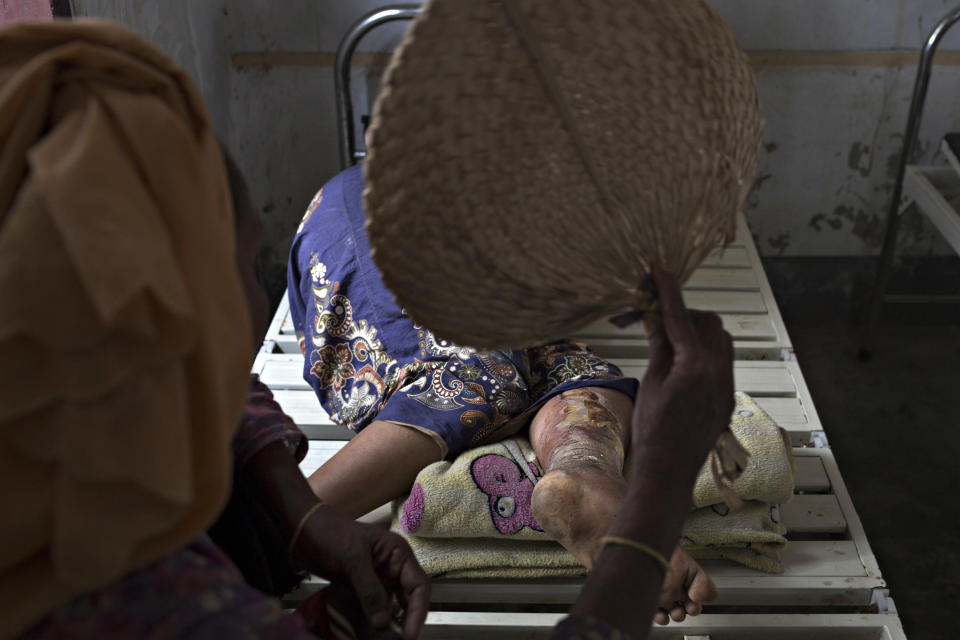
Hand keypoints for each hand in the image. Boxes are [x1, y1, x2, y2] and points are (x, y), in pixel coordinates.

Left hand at [292, 505, 429, 639]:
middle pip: (408, 599)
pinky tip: (370, 634)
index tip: (410, 634)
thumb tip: (383, 622)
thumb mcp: (352, 558)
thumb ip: (369, 590)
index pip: (418, 585)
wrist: (304, 530)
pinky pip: (373, 609)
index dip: (417, 611)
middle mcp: (392, 568)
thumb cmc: (331, 534)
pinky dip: (373, 622)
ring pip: (390, 607)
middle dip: (406, 621)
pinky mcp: (361, 589)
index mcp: (398, 554)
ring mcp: (377, 579)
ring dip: (389, 624)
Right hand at [632, 267, 734, 473]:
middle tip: (658, 317)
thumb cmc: (652, 430)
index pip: (681, 317)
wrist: (669, 472)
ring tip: (671, 340)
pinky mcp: (728, 398)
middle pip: (708, 322)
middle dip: (685, 313)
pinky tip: (683, 363)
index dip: (669, 290)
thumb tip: (655, 318)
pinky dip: (705, 351)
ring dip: (698, 331)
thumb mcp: (650, 383)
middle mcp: (718, 371)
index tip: (660, 270)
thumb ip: (658, 347)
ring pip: (721, 339)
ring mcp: (727, 385)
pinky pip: (723, 360)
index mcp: (694, 365)